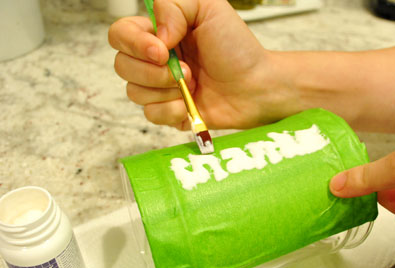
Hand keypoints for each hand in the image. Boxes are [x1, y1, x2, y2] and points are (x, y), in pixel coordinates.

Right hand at [108, 0, 284, 129]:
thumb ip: (172, 6)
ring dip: (164, 90)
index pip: (121, 34)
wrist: (257, 86)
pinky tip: (190, 104)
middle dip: (153, 72)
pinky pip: (150, 115)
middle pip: (122, 65)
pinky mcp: (170, 112)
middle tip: (186, 71)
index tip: (163, 51)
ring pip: (133, 92)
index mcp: (160, 32)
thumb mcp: (209, 8)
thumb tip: (156, 36)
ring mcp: (162, 88)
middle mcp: (156, 60)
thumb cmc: (238, 48)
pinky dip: (170, 110)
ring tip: (193, 84)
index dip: (134, 43)